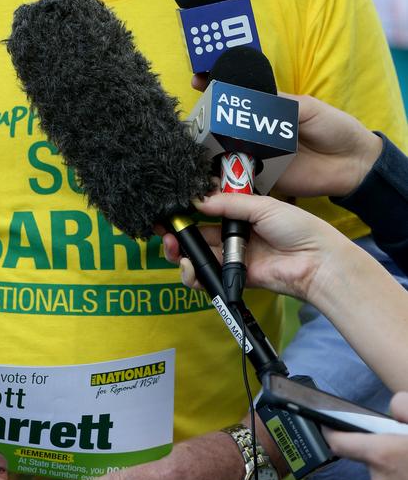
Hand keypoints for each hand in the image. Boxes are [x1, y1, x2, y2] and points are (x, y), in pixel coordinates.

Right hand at [162, 192, 344, 304]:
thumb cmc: (296, 227)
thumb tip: (196, 200)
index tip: (169, 211)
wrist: (316, 260)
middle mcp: (234, 237)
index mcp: (241, 215)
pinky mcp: (236, 279)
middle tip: (164, 233)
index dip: (187, 213)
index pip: (207, 213)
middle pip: (198, 237)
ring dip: (182, 255)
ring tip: (173, 250)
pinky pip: (210, 278)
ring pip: (199, 258)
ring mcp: (234, 259)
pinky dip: (195, 275)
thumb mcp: (261, 205)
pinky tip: (189, 267)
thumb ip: (227, 204)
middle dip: (178, 236)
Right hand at [191, 79, 381, 199]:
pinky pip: (240, 175)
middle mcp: (259, 132)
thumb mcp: (308, 108)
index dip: (217, 87)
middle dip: (206, 118)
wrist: (353, 164)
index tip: (198, 80)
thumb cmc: (335, 128)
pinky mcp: (263, 177)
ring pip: (227, 149)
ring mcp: (259, 154)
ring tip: (195, 141)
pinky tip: (211, 169)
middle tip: (194, 116)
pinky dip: (225, 174)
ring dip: (211, 146)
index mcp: (269, 110)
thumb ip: (281, 103)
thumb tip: (252, 97)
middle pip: (225, 124)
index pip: (238, 96)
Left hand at [323, 392, 407, 479]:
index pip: (338, 442)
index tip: (324, 421)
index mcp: (381, 456)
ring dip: (398, 465)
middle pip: (369, 457)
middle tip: (403, 438)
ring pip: (386, 475)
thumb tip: (393, 409)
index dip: (330, 429)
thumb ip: (403, 405)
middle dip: (382, 445)